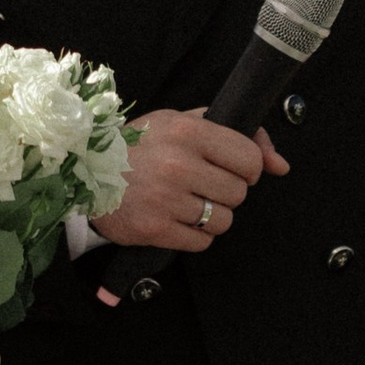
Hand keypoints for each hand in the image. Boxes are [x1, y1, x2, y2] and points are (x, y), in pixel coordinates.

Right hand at [94, 106, 287, 252]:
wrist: (84, 170)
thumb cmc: (138, 145)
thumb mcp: (182, 123)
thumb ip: (237, 136)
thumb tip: (280, 164)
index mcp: (188, 131)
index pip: (249, 159)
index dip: (247, 169)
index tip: (231, 169)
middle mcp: (178, 164)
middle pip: (238, 194)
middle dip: (225, 193)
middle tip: (200, 185)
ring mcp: (165, 199)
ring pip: (222, 221)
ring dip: (210, 216)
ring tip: (185, 203)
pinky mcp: (154, 229)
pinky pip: (201, 242)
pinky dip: (194, 235)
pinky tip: (175, 219)